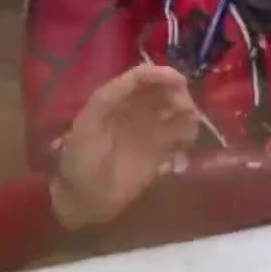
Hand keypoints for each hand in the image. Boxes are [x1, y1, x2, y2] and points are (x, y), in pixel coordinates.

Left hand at [50, 63, 201, 229]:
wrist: (84, 197)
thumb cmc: (82, 159)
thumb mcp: (89, 122)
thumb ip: (111, 96)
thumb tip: (142, 75)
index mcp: (116, 99)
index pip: (142, 77)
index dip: (161, 75)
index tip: (180, 82)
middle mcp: (135, 109)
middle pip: (164, 90)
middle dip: (178, 94)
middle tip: (185, 109)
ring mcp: (149, 129)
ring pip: (177, 110)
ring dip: (187, 114)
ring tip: (186, 130)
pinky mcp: (160, 150)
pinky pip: (182, 134)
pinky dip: (188, 134)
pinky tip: (185, 144)